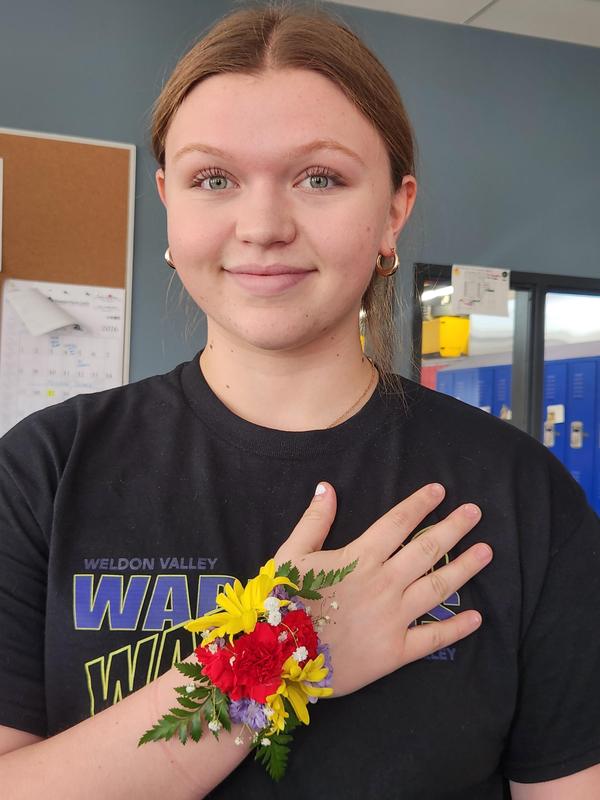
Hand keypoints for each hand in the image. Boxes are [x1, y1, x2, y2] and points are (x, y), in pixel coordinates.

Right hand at [274, 482, 490, 697]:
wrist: (279, 658)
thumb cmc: (284, 602)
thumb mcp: (290, 554)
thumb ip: (313, 521)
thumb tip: (327, 487)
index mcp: (360, 558)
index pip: (398, 523)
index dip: (420, 504)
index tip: (440, 490)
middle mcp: (384, 583)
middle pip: (427, 550)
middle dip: (454, 527)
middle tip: (476, 512)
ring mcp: (393, 618)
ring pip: (437, 588)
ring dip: (464, 568)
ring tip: (487, 552)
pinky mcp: (395, 651)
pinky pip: (432, 639)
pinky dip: (456, 628)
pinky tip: (477, 618)